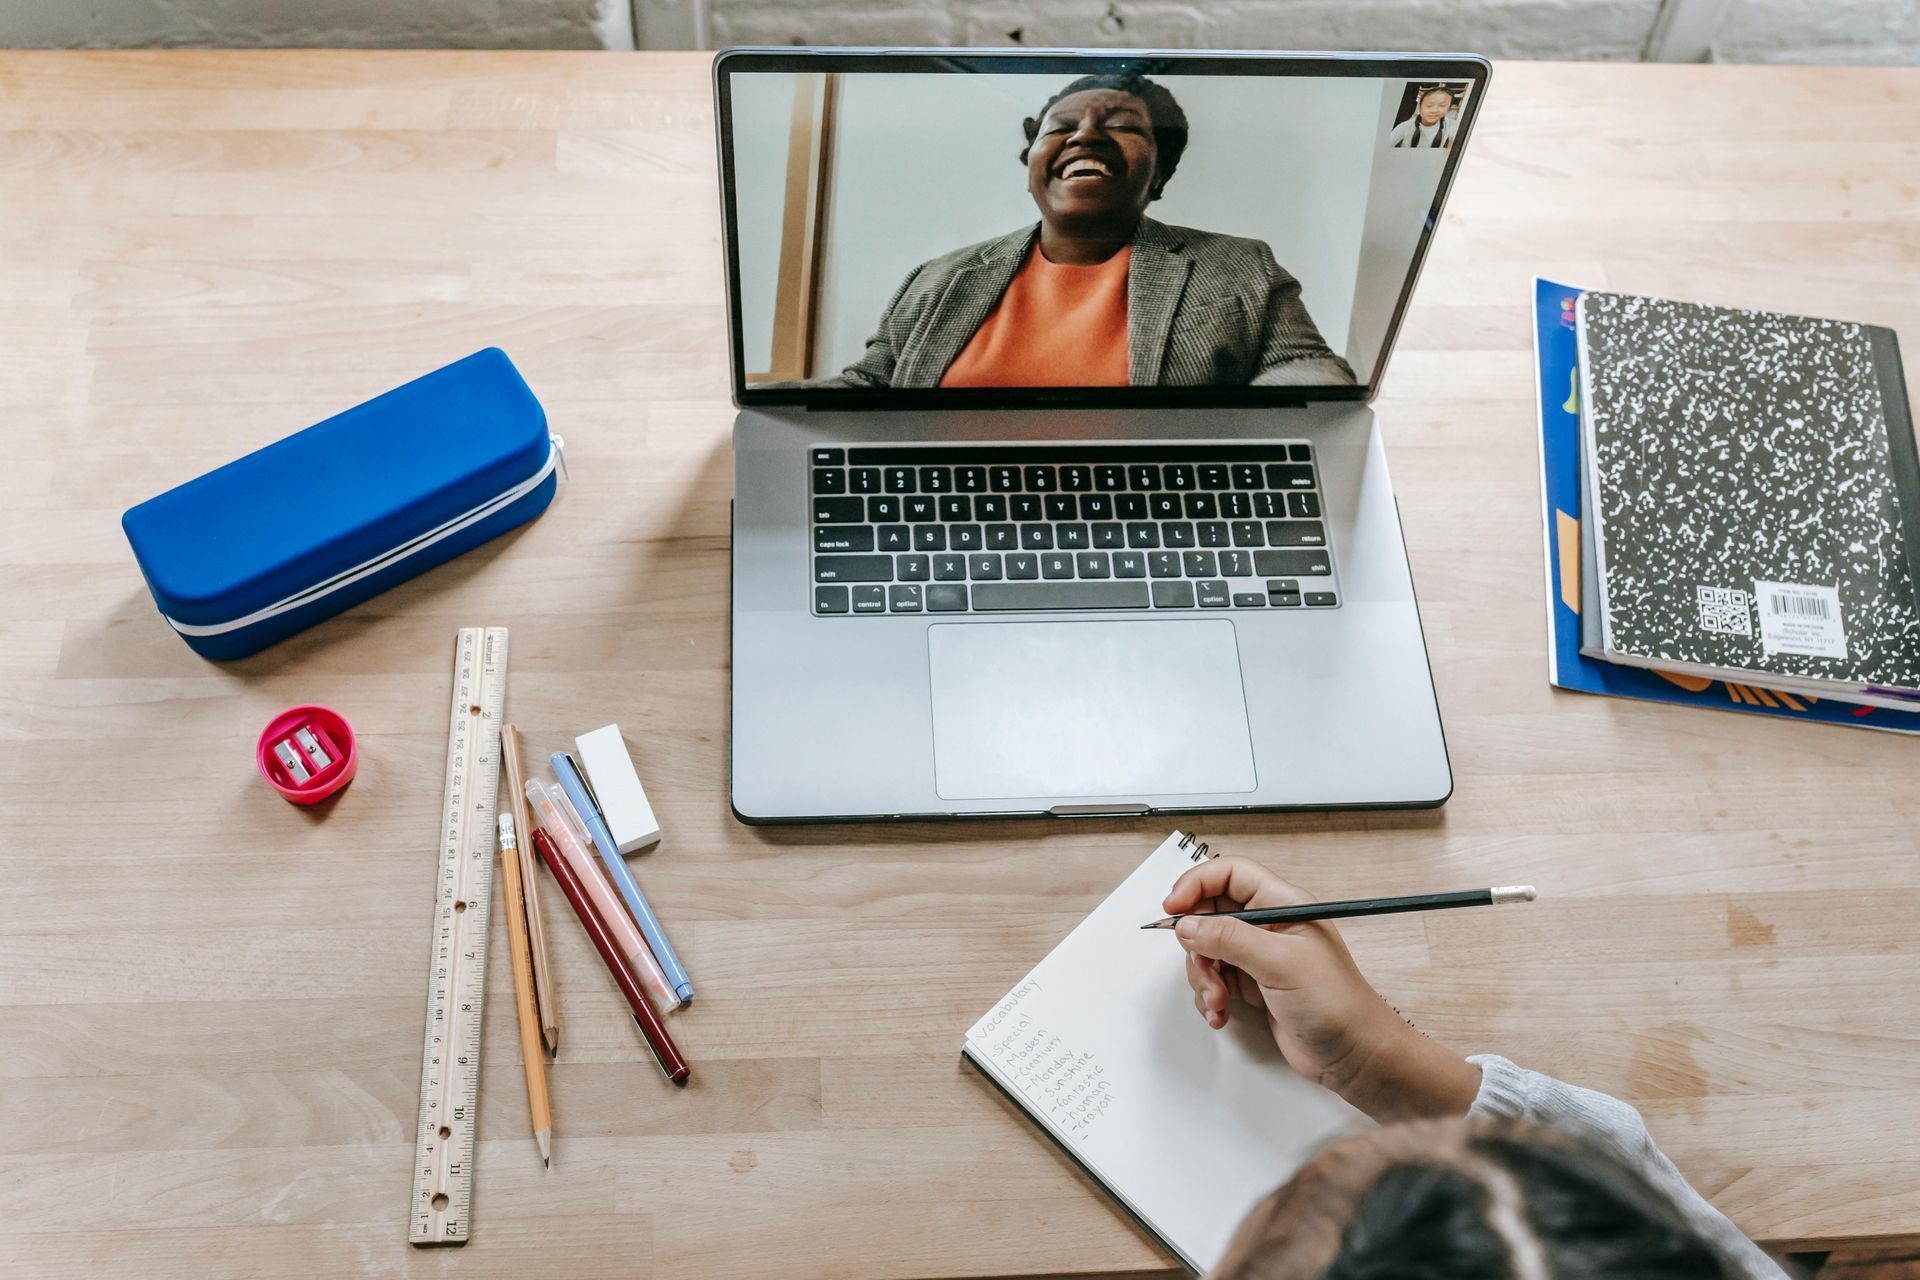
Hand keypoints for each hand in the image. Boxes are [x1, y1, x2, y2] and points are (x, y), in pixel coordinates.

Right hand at [1164, 856, 1479, 1121]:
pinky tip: (1221, 1014)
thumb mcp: (1280, 964)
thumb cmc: (1339, 1006)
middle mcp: (1270, 927)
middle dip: (1197, 944)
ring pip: (1207, 950)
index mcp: (1283, 905)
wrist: (1357, 1057)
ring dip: (1203, 977)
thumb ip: (1230, 939)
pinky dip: (1209, 997)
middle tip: (1205, 968)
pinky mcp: (1254, 986)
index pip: (1229, 874)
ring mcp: (1260, 957)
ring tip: (1220, 1000)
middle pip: (1210, 913)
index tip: (1173, 909)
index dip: (1196, 884)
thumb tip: (1187, 924)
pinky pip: (1214, 980)